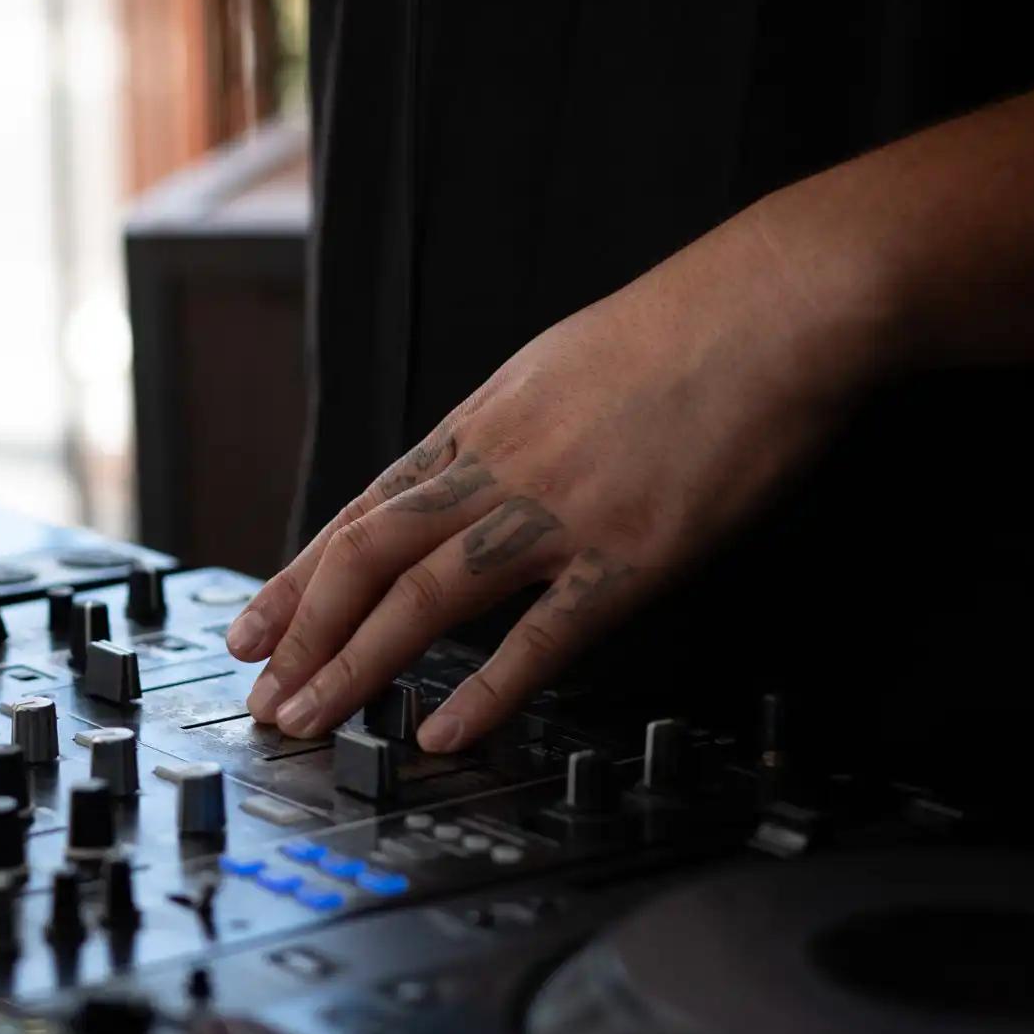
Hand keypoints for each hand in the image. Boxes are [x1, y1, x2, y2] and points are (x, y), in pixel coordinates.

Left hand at [228, 200, 884, 747]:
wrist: (780, 302)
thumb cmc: (687, 327)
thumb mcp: (560, 366)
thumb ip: (510, 433)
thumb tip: (475, 478)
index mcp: (480, 424)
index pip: (362, 514)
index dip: (300, 578)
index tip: (254, 626)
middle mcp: (497, 467)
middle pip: (367, 557)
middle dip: (302, 632)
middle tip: (263, 692)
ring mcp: (557, 512)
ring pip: (423, 598)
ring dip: (355, 666)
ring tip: (308, 717)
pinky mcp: (629, 553)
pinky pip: (542, 635)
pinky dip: (486, 690)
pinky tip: (443, 732)